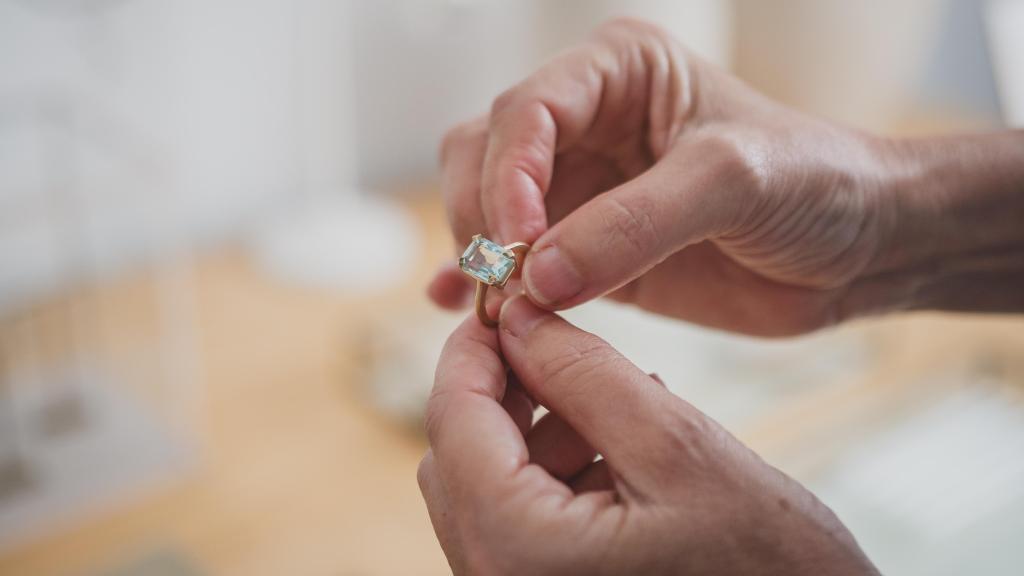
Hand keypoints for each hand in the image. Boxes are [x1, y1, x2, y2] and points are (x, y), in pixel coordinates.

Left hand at [418, 296, 877, 574]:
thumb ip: (584, 372)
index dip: (474, 346)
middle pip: (460, 453)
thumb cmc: (768, 566)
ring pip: (491, 483)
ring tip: (623, 399)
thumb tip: (515, 315)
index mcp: (517, 548)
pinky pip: (522, 520)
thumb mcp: (677, 447)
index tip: (507, 298)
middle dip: (509, 388)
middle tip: (566, 344)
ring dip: (540, 429)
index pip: (452, 420)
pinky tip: (624, 447)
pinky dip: (558, 471)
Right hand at [428, 18, 1023, 333]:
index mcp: (619, 71)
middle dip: (485, 217)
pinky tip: (465, 309)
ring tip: (499, 307)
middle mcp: (588, 123)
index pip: (525, 112)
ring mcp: (581, 188)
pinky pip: (512, 261)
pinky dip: (480, 283)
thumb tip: (535, 277)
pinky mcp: (587, 249)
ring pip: (484, 206)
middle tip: (511, 282)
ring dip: (477, 254)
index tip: (521, 246)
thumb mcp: (733, 182)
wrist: (860, 248)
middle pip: (482, 153)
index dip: (509, 177)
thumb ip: (634, 224)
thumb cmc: (817, 185)